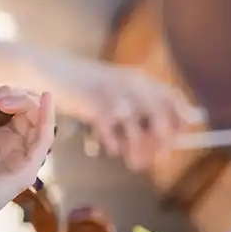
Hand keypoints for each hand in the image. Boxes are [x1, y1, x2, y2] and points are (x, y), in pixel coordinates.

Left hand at [0, 87, 54, 229]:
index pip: (12, 105)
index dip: (1, 94)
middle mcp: (14, 145)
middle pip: (26, 108)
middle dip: (10, 94)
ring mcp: (22, 156)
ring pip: (37, 117)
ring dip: (22, 101)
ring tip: (1, 103)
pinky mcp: (27, 168)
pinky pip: (45, 138)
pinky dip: (48, 115)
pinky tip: (46, 98)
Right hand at [45, 57, 203, 170]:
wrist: (50, 69)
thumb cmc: (85, 85)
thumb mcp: (119, 89)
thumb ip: (145, 104)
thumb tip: (178, 129)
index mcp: (140, 78)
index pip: (173, 99)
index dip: (180, 121)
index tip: (178, 140)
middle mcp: (131, 84)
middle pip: (161, 119)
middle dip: (161, 143)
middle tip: (156, 160)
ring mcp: (113, 95)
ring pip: (139, 132)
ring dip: (138, 151)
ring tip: (134, 162)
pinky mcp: (95, 107)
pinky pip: (113, 136)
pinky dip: (113, 145)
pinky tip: (110, 148)